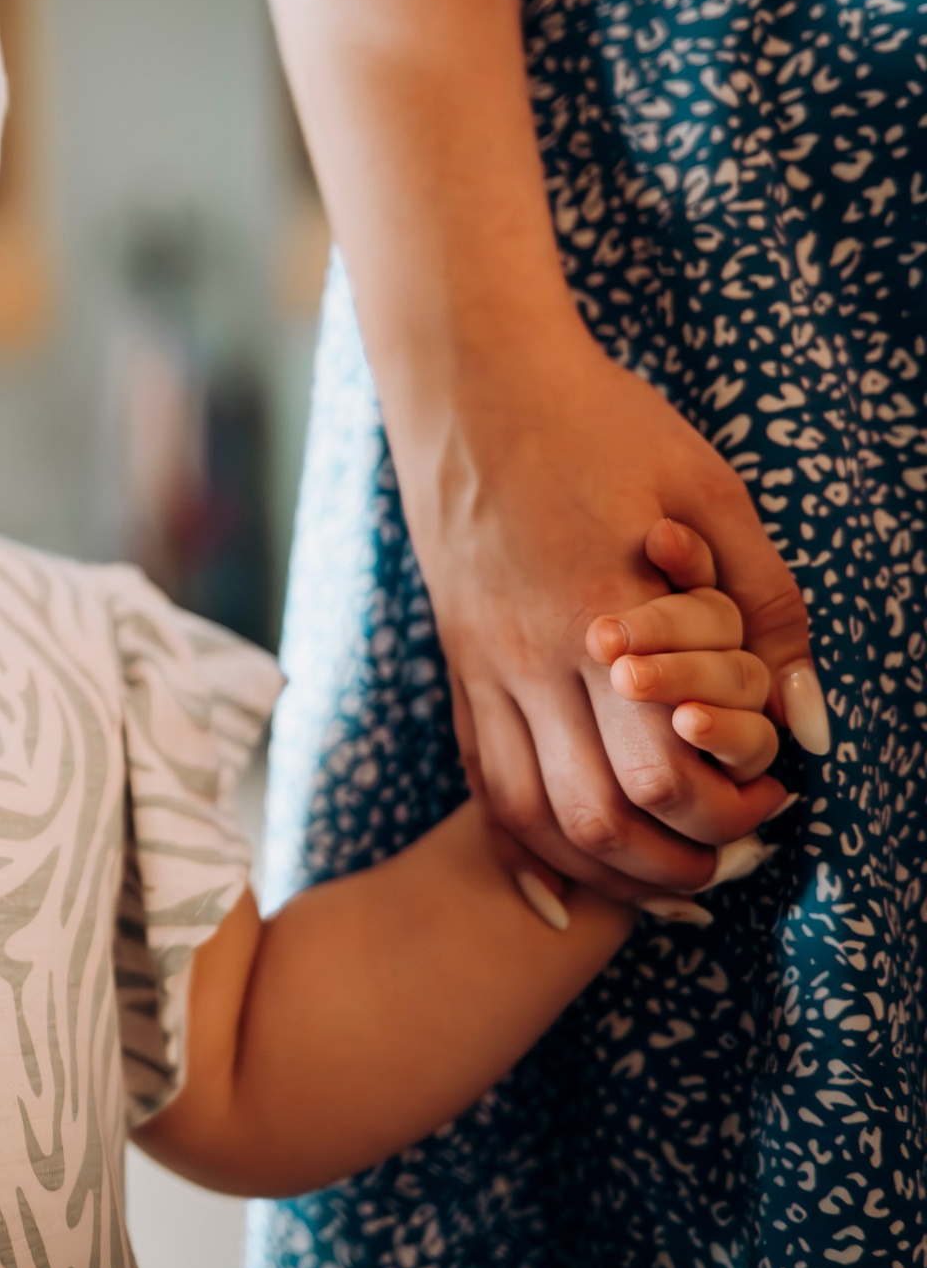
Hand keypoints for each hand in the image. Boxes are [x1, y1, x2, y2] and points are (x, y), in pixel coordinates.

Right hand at [391, 332, 817, 899]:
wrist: (471, 382)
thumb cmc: (602, 425)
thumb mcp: (714, 493)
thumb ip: (769, 609)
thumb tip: (807, 725)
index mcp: (602, 617)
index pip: (666, 769)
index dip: (730, 812)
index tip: (778, 801)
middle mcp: (530, 659)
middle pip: (597, 816)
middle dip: (676, 863)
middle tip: (735, 853)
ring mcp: (483, 667)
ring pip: (530, 815)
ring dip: (602, 871)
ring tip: (667, 876)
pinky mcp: (459, 667)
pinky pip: (480, 783)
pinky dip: (523, 847)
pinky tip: (562, 885)